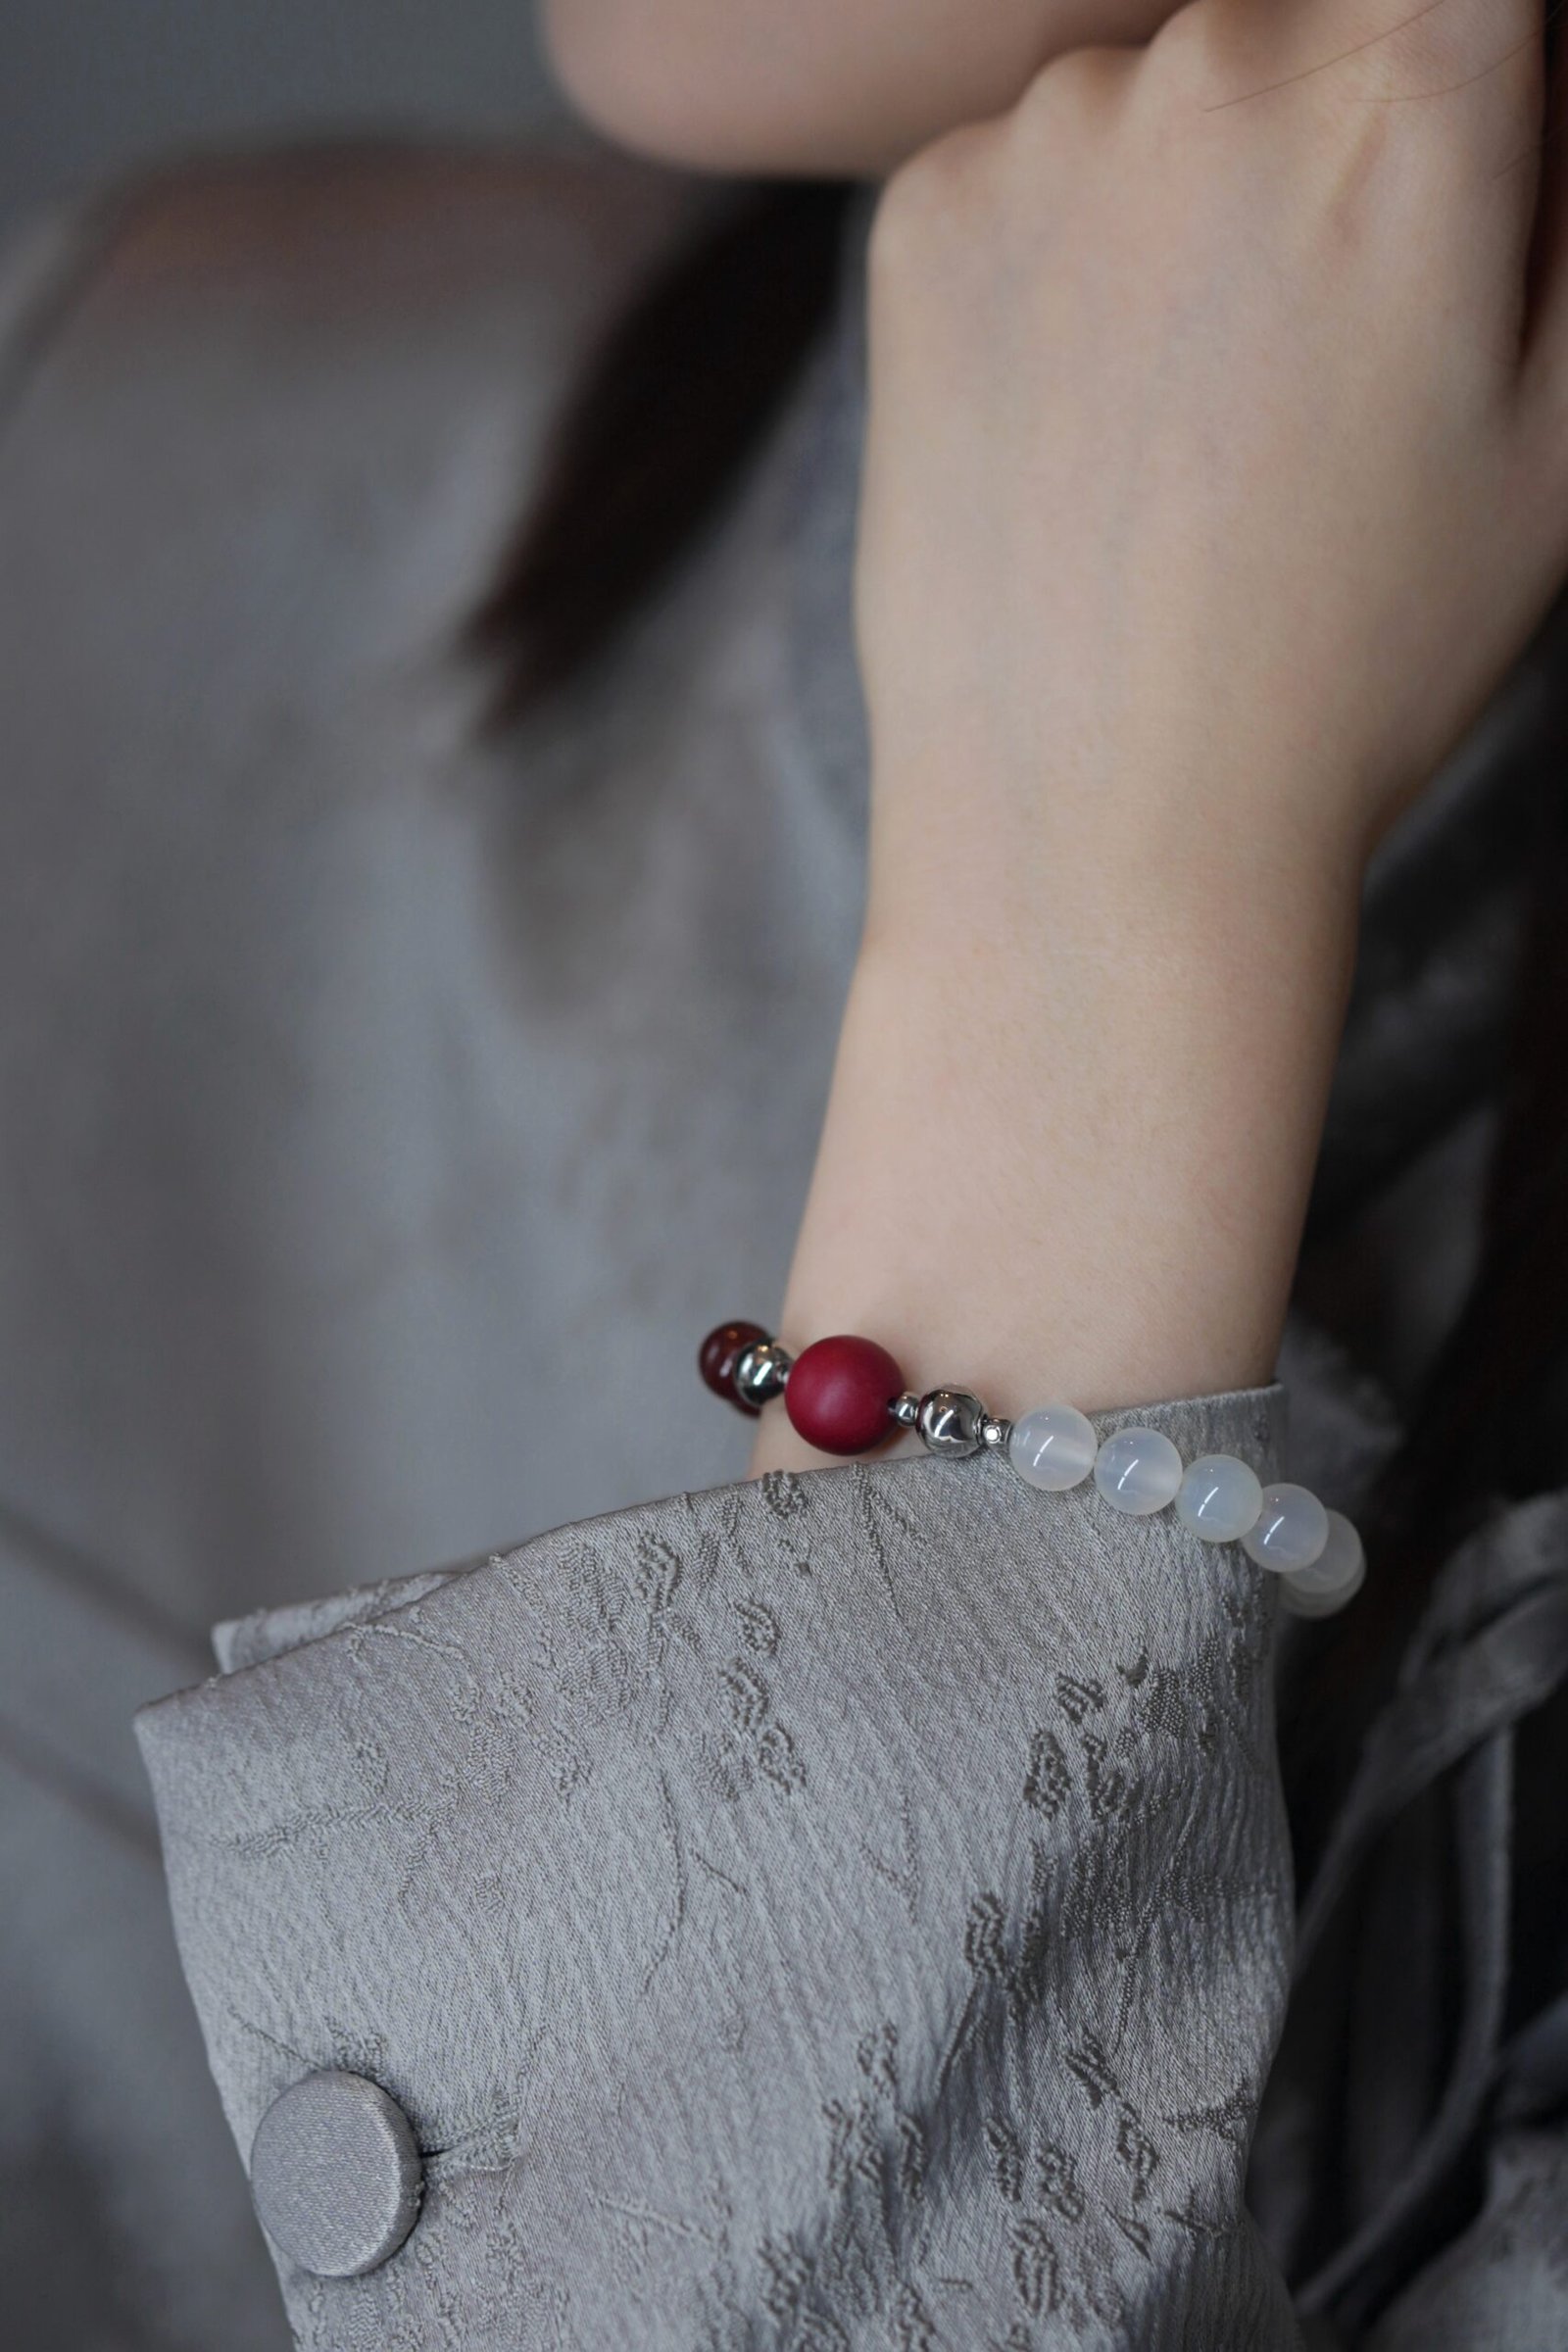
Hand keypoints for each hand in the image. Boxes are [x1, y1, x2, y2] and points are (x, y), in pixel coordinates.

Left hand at [857, 0, 1567, 896]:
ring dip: (1192, 192)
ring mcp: (1049, 134)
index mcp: (1415, 96)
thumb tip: (1519, 73)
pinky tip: (1085, 419)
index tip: (1419, 189)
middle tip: (1317, 346)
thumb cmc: (1362, 657)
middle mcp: (1221, 62)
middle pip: (1312, 18)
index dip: (1447, 75)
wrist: (1097, 821)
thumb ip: (1559, 191)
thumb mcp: (1561, 431)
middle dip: (1337, 137)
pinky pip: (1027, 167)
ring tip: (1194, 410)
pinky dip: (1062, 253)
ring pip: (1164, 91)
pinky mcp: (924, 212)